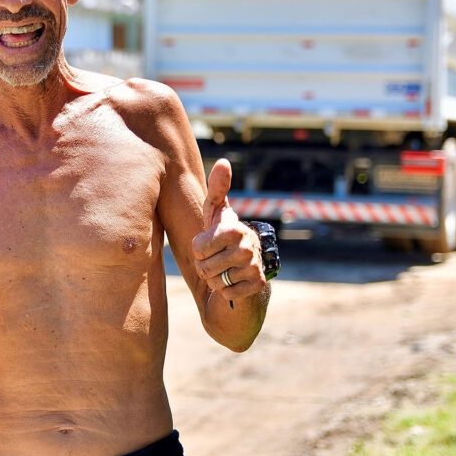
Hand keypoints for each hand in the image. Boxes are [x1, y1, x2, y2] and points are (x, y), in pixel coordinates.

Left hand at [191, 160, 266, 304]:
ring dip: (215, 278)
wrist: (245, 264)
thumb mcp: (216, 212)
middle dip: (205, 266)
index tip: (210, 242)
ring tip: (225, 267)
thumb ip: (216, 189)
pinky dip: (227, 290)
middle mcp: (247, 246)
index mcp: (232, 228)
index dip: (199, 249)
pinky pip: (227, 294)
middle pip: (204, 267)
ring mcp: (254, 265)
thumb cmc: (223, 234)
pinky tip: (235, 279)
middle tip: (217, 257)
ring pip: (214, 282)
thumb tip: (223, 161)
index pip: (197, 248)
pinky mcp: (258, 284)